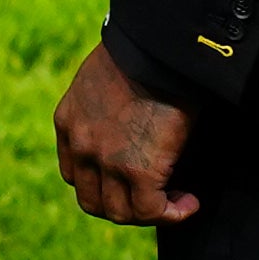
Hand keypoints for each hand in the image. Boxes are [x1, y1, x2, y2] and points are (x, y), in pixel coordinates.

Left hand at [55, 38, 199, 226]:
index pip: (74, 174)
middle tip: (153, 196)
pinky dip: (173, 212)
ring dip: (149, 212)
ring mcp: (107, 162)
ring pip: (121, 213)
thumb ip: (104, 106)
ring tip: (176, 200)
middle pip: (92, 202)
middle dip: (122, 205)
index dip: (102, 185)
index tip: (128, 181)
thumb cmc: (144, 51)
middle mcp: (80, 146)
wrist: (159, 46)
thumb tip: (128, 122)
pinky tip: (190, 203)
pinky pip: (152, 211)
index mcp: (68, 122)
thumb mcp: (104, 77)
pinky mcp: (139, 171)